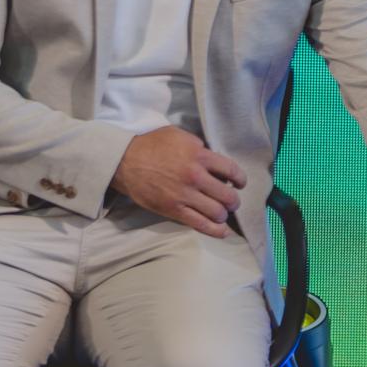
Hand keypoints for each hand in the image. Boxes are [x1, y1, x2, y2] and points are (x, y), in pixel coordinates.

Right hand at [111, 125, 245, 236]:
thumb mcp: (179, 135)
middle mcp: (196, 176)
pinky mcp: (174, 210)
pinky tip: (221, 231)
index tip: (240, 183)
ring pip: (217, 212)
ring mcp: (185, 195)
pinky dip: (215, 230)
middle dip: (233, 201)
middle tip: (231, 201)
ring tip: (222, 212)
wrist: (125, 161)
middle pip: (228, 195)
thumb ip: (199, 146)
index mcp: (199, 155)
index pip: (231, 170)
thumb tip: (213, 159)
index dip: (240, 179)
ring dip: (224, 215)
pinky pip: (200, 224)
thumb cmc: (152, 145)